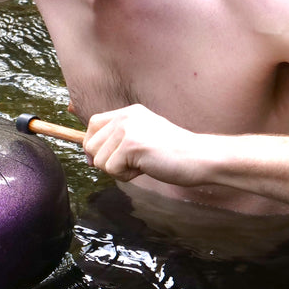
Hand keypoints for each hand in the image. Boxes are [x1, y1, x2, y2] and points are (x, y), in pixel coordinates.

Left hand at [83, 104, 204, 186]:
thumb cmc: (174, 154)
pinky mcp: (131, 144)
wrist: (200, 157)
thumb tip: (89, 157)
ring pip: (98, 160)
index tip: (109, 158)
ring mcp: (127, 129)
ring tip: (142, 164)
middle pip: (91, 145)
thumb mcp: (143, 137)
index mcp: (129, 112)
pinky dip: (127, 176)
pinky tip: (146, 168)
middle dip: (107, 161)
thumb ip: (118, 141)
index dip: (95, 145)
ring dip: (118, 170)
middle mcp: (125, 116)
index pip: (93, 124)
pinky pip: (111, 169)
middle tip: (133, 162)